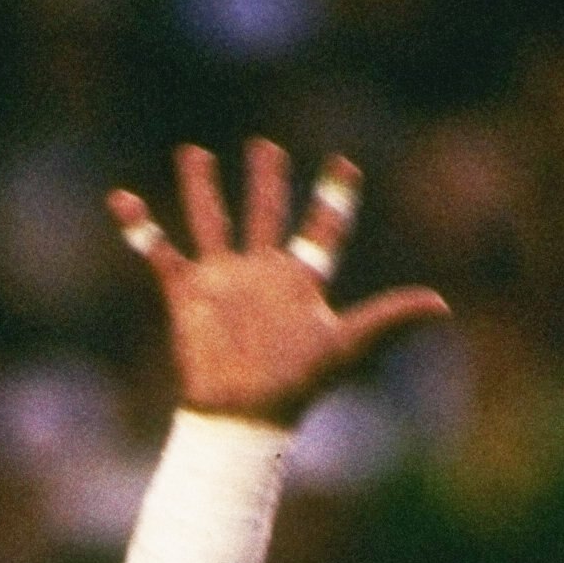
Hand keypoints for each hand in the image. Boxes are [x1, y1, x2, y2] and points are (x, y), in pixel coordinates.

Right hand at [108, 139, 447, 427]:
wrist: (242, 414)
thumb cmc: (295, 385)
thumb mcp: (347, 346)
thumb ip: (389, 319)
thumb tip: (442, 306)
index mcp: (299, 279)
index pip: (322, 230)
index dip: (334, 199)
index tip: (345, 165)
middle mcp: (260, 273)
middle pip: (265, 214)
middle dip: (267, 182)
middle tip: (266, 148)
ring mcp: (223, 280)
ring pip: (213, 221)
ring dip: (203, 188)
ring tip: (194, 153)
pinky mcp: (188, 293)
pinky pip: (160, 253)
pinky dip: (140, 228)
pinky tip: (122, 200)